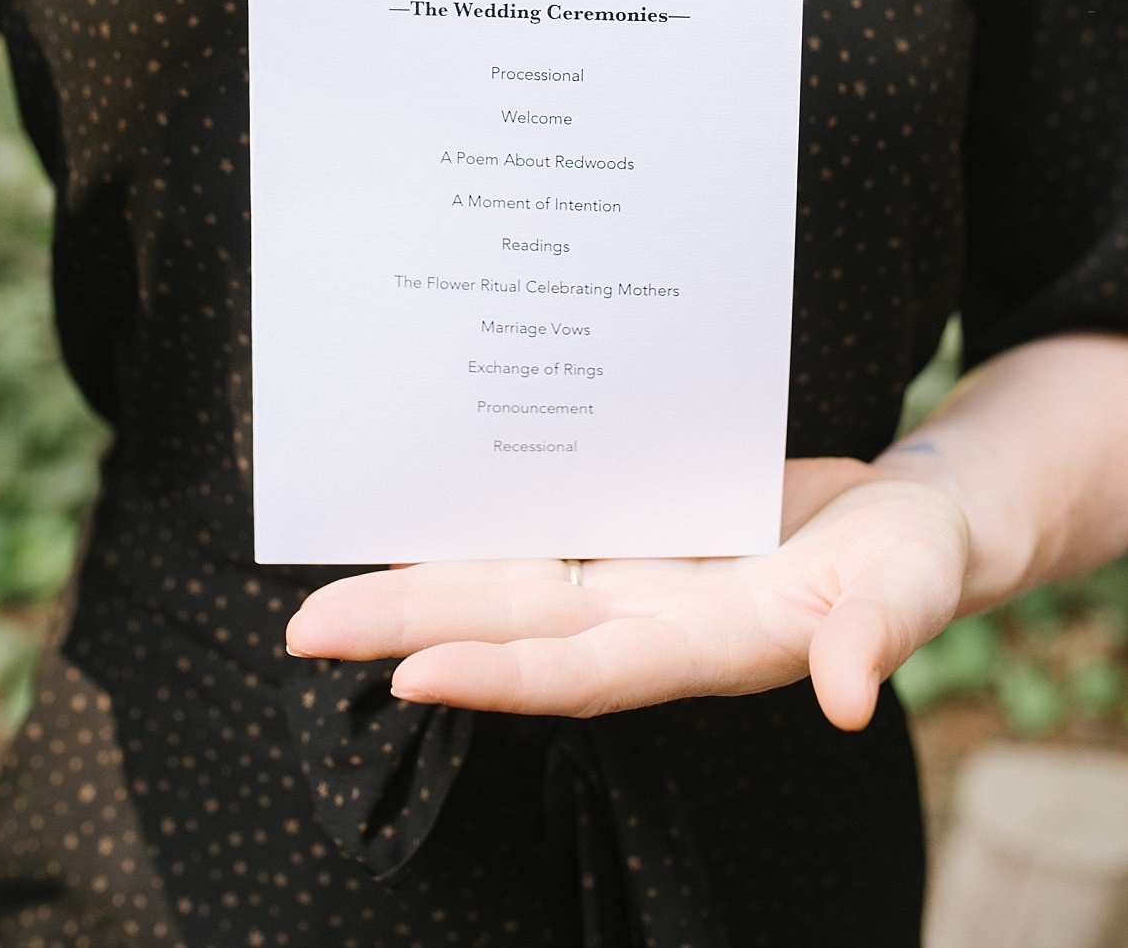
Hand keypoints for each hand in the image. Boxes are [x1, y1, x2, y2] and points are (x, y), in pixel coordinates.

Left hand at [282, 458, 970, 729]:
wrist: (912, 518)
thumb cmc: (915, 557)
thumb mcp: (913, 584)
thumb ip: (877, 634)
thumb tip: (849, 696)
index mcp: (707, 643)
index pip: (583, 672)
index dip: (500, 678)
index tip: (408, 677)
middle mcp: (645, 619)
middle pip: (506, 632)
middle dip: (403, 635)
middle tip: (299, 634)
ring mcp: (628, 579)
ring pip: (498, 588)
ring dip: (410, 594)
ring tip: (313, 601)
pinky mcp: (626, 531)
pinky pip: (529, 536)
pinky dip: (465, 534)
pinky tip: (400, 522)